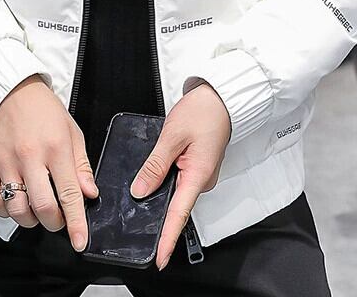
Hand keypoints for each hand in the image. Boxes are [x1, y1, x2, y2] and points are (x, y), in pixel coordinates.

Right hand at [0, 74, 97, 251]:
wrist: (12, 90)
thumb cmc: (46, 111)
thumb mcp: (72, 132)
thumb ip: (81, 165)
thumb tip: (89, 195)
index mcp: (56, 147)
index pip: (69, 194)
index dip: (76, 223)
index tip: (79, 243)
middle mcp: (29, 155)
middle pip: (43, 207)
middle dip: (55, 222)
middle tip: (58, 217)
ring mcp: (4, 160)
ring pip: (17, 210)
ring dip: (31, 219)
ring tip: (37, 208)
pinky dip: (6, 211)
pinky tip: (16, 200)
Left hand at [130, 82, 230, 269]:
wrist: (220, 97)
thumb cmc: (202, 111)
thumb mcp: (172, 136)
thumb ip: (155, 165)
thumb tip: (140, 190)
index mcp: (198, 175)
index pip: (179, 214)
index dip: (168, 238)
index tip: (159, 258)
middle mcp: (202, 179)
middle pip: (175, 204)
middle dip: (157, 213)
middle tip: (135, 216)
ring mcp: (201, 174)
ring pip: (176, 191)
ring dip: (160, 192)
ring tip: (143, 188)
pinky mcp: (198, 166)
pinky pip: (179, 180)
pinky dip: (166, 181)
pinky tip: (155, 175)